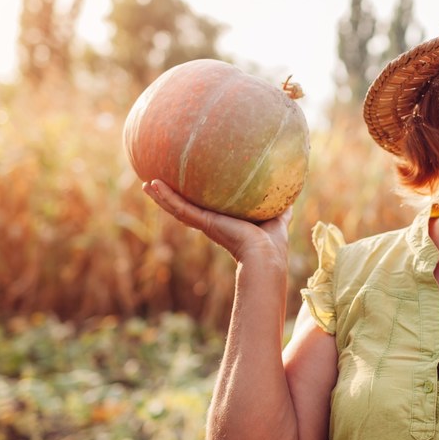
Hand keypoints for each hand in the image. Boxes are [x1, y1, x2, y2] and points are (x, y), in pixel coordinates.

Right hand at [142, 179, 291, 264]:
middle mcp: (213, 223)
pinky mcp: (203, 223)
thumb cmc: (274, 242)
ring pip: (178, 208)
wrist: (266, 255)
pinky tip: (151, 185)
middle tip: (159, 186)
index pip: (210, 210)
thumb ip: (282, 204)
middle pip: (189, 209)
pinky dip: (165, 197)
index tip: (190, 189)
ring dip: (161, 197)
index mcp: (227, 222)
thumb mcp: (277, 215)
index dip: (199, 200)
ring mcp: (206, 223)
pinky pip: (180, 208)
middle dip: (174, 199)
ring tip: (146, 184)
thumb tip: (292, 185)